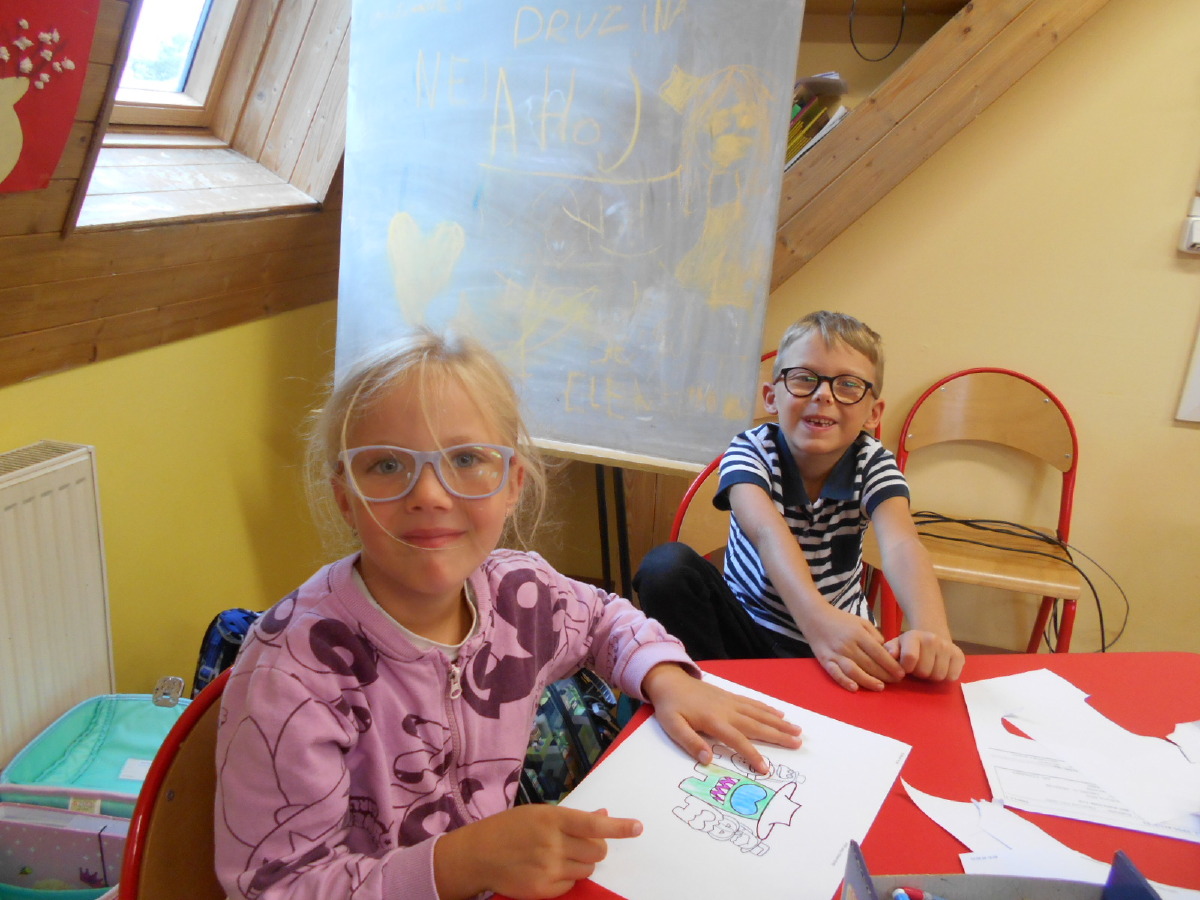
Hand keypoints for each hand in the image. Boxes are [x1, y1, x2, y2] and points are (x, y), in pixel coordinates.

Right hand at [434, 805, 641, 899]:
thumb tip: (603, 816)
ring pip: (587, 870)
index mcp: (552, 819)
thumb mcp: (539, 813)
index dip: (619, 827)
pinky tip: (547, 869)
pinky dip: (566, 879)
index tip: (637, 827)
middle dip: (595, 848)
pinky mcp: (543, 890)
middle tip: (582, 844)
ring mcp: (548, 869)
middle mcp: (553, 844)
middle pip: (597, 852)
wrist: (478, 855)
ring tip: (559, 856)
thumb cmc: (510, 828)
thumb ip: (571, 817)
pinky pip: (570, 886)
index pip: (594, 825)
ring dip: (581, 864)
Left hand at [642, 663, 801, 774]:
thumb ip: (690, 742)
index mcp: (714, 721)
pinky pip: (753, 703)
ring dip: (779, 722)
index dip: (752, 755)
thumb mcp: (672, 726)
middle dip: (778, 735)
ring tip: (797, 730)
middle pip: (757, 725)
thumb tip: (708, 760)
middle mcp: (727, 711)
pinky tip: (778, 713)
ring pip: (759, 713)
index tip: (766, 769)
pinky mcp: (730, 696)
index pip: (738, 741)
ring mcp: (730, 702)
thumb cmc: (670, 707)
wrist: (669, 680)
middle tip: (798, 743)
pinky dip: (767, 708)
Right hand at [801, 604, 905, 691]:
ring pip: (854, 671)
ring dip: (869, 681)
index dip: (891, 665)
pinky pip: (835, 673)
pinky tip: (855, 688)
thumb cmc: (840, 620)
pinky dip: (845, 682)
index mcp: (858, 634)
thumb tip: (886, 652)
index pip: (878, 653)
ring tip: (880, 687)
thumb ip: (875, 635)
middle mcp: (847, 645)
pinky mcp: (825, 660)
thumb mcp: (861, 622)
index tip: (901, 673)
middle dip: (885, 675)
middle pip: (869, 664)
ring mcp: (835, 653)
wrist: (814, 616)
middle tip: (896, 682)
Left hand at [885, 629, 964, 681]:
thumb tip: (891, 655)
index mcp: (913, 636)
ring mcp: (947, 646)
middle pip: (924, 671)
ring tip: (929, 667)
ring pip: (939, 676)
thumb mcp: (895, 646)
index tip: (905, 667)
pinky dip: (946, 676)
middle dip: (919, 673)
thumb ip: (890, 650)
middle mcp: (932, 639)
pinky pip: (952, 676)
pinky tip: (941, 667)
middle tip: (918, 666)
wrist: (931, 639)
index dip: (906, 668)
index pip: (910, 657)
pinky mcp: (959, 656)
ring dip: (932, 676)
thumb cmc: (909, 647)